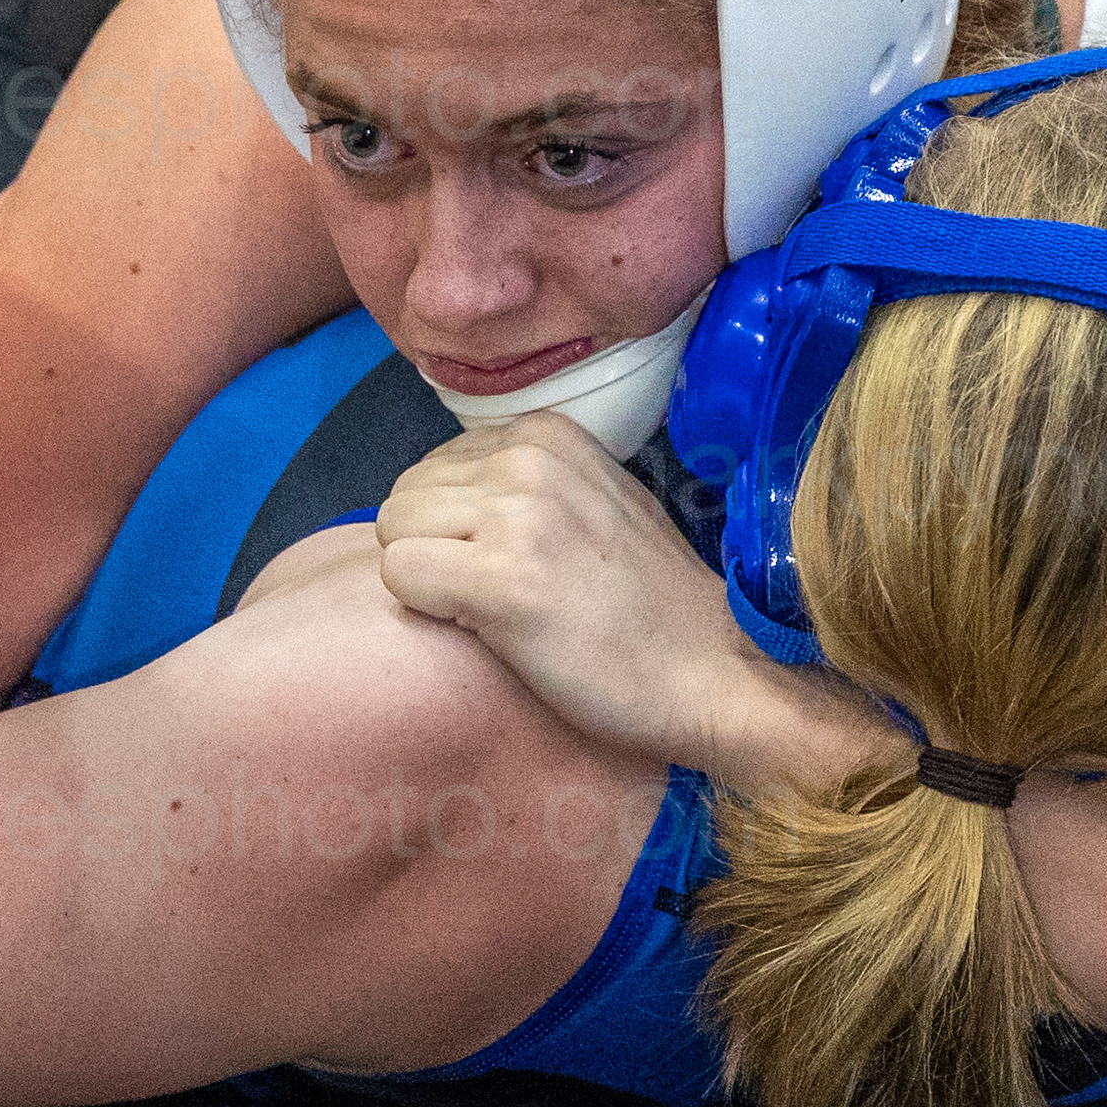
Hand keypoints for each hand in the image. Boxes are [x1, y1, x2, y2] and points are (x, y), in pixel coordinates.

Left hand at [375, 414, 894, 786]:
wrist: (713, 673)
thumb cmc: (648, 604)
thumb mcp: (594, 500)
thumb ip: (520, 482)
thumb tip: (438, 491)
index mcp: (547, 433)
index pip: (432, 468)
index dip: (455, 528)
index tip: (514, 564)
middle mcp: (527, 459)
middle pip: (403, 498)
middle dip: (433, 552)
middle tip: (501, 595)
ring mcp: (517, 516)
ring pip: (393, 534)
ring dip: (429, 582)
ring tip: (500, 611)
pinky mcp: (504, 582)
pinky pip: (399, 576)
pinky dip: (427, 611)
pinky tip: (489, 630)